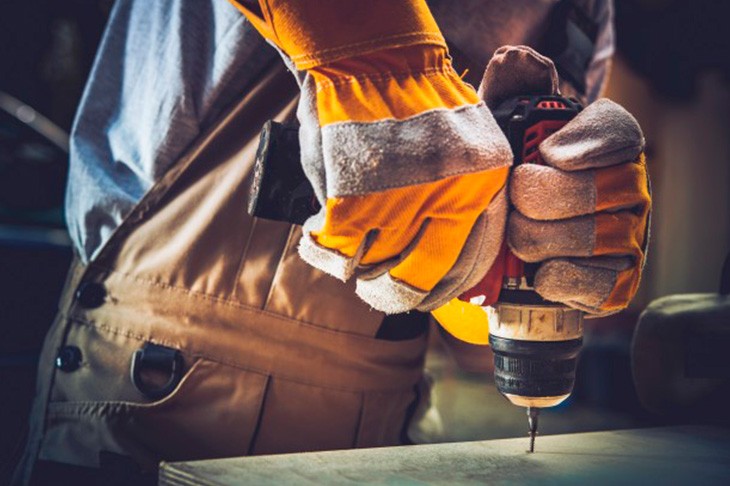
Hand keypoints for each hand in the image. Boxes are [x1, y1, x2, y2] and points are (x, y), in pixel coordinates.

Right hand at [233, 0, 513, 312]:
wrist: (373, 58)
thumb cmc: (417, 103)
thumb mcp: (465, 150)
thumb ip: (462, 203)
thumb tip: (442, 255)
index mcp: (481, 189)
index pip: (470, 266)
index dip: (445, 291)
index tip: (427, 295)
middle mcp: (446, 201)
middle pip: (421, 280)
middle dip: (398, 296)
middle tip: (383, 291)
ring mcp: (398, 204)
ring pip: (377, 272)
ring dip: (361, 276)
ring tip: (353, 265)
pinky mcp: (352, 201)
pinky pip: (337, 252)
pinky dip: (325, 254)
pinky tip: (321, 239)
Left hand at [500, 47, 650, 314]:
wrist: (505, 244)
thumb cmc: (507, 178)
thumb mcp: (500, 134)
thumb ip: (507, 93)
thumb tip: (515, 62)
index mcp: (607, 144)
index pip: (616, 133)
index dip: (584, 143)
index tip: (547, 153)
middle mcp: (629, 188)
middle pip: (591, 191)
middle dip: (534, 200)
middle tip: (511, 202)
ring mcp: (628, 236)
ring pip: (587, 237)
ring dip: (536, 239)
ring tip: (515, 235)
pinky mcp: (617, 281)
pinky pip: (593, 281)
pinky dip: (555, 276)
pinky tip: (537, 269)